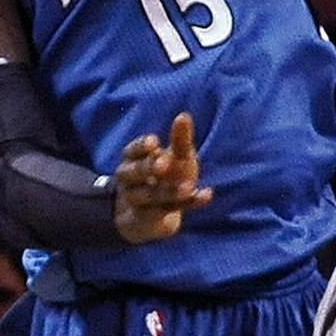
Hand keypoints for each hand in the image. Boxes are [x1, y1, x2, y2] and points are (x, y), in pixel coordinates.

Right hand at [112, 112, 212, 243]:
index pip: (133, 150)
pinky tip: (206, 195)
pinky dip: (188, 204)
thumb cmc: (166, 177)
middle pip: (134, 172)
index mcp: (133, 159)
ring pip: (148, 196)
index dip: (141, 146)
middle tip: (163, 165)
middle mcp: (129, 180)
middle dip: (147, 167)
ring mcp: (136, 202)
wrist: (148, 218)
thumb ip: (180, 139)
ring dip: (169, 191)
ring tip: (189, 187)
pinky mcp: (147, 220)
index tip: (154, 143)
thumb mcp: (176, 157)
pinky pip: (165, 213)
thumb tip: (184, 115)